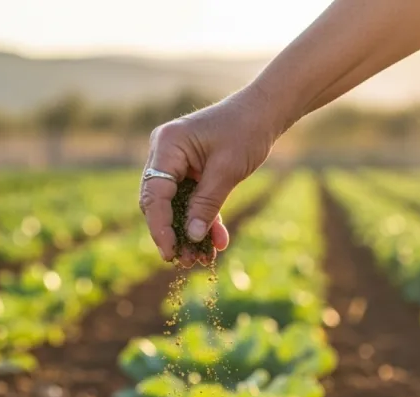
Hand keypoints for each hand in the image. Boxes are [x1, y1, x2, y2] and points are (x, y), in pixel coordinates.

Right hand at [138, 85, 281, 266]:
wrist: (264, 112)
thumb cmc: (246, 131)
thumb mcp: (227, 171)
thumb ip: (207, 204)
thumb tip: (192, 237)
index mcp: (167, 146)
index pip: (154, 194)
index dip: (159, 227)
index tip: (170, 252)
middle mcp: (163, 153)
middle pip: (157, 203)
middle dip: (172, 233)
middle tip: (184, 261)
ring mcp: (174, 162)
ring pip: (173, 206)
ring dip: (187, 231)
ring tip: (200, 258)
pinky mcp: (187, 170)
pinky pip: (188, 200)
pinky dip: (201, 218)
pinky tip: (216, 240)